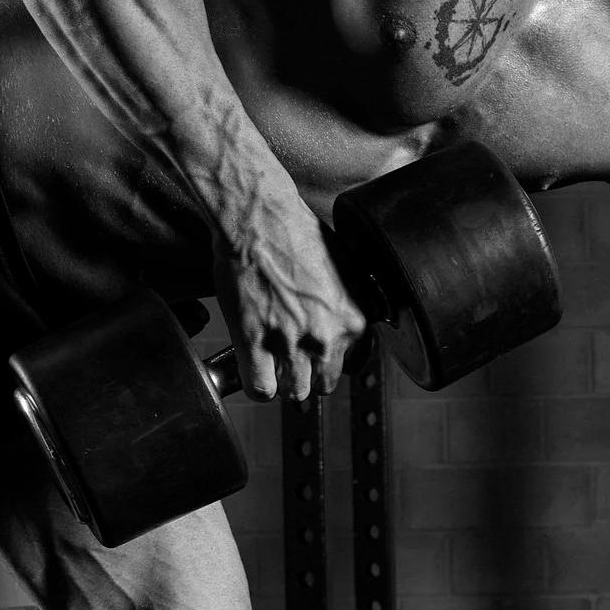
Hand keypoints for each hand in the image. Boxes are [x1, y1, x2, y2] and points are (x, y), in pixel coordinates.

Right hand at [214, 192, 366, 401]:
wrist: (258, 217)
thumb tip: (346, 323)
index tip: (317, 353)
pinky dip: (258, 385)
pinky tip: (255, 370)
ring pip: (294, 392)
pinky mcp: (255, 342)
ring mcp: (290, 342)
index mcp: (354, 319)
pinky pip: (261, 389)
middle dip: (308, 374)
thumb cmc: (296, 232)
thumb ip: (350, 303)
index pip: (351, 366)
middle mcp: (327, 336)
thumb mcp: (345, 268)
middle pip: (323, 385)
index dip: (330, 360)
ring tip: (273, 363)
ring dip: (283, 380)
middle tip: (292, 356)